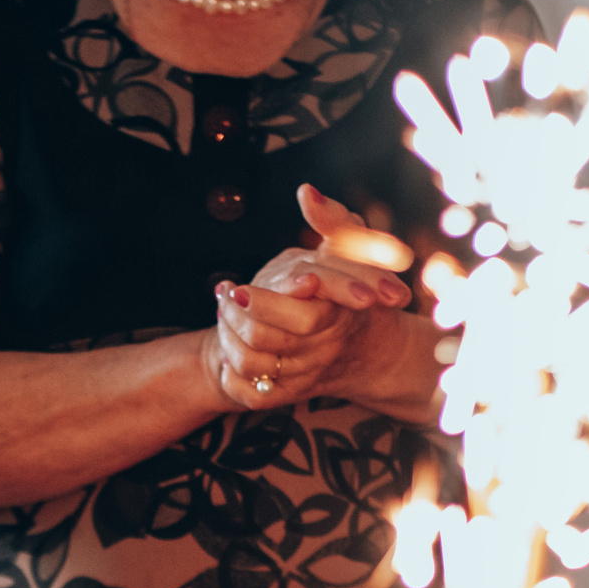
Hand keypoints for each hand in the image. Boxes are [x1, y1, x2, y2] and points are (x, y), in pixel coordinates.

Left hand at [203, 184, 441, 422]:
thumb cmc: (357, 287)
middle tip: (223, 294)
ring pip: (254, 365)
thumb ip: (333, 220)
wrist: (367, 348)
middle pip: (268, 340)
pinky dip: (233, 376)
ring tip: (221, 313)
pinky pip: (254, 394)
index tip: (237, 288)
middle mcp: (325, 348)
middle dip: (237, 317)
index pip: (304, 316)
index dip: (266, 304)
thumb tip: (306, 193)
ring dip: (227, 339)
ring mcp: (308, 374)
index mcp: (342, 314)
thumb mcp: (353, 247)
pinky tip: (225, 354)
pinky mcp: (292, 394)